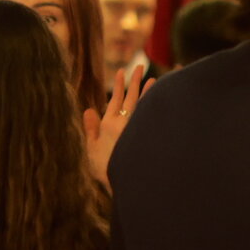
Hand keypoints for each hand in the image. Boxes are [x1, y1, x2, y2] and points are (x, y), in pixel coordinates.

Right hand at [85, 65, 152, 185]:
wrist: (124, 183)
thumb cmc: (104, 169)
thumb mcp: (91, 149)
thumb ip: (91, 129)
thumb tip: (88, 109)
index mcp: (108, 125)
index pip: (115, 100)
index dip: (119, 85)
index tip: (122, 72)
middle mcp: (124, 124)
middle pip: (130, 98)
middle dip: (135, 81)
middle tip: (140, 66)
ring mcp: (137, 129)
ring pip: (143, 105)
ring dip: (148, 91)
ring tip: (154, 79)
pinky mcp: (147, 136)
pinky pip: (152, 116)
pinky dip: (155, 107)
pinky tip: (161, 100)